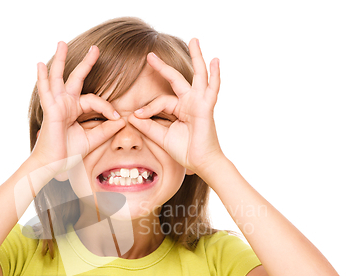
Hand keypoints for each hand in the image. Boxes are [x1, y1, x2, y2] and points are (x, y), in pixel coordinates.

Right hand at [30, 41, 124, 174]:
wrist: (53, 165)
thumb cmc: (68, 153)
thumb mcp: (92, 140)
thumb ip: (106, 130)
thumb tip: (122, 121)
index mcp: (75, 109)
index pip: (95, 100)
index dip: (108, 108)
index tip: (118, 117)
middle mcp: (65, 103)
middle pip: (77, 78)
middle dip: (86, 63)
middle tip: (96, 48)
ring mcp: (57, 104)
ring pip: (59, 77)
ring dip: (61, 60)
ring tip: (62, 42)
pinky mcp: (51, 110)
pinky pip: (46, 91)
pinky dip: (43, 78)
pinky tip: (41, 64)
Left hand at [129, 38, 225, 177]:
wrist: (201, 163)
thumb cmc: (186, 151)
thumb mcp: (162, 137)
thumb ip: (148, 126)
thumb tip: (131, 116)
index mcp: (180, 108)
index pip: (161, 101)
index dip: (148, 107)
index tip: (137, 115)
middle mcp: (190, 102)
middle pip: (176, 79)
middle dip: (163, 67)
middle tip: (150, 55)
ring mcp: (200, 103)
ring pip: (198, 76)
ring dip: (197, 57)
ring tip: (194, 40)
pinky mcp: (206, 108)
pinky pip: (212, 89)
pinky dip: (215, 75)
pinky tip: (215, 60)